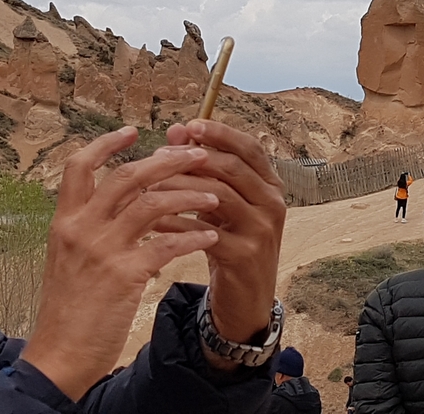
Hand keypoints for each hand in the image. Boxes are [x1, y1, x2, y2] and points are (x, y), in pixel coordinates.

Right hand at [21, 128, 220, 400]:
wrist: (61, 353)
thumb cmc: (73, 304)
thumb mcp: (74, 256)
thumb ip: (97, 224)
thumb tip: (133, 196)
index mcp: (66, 220)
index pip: (78, 167)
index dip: (105, 144)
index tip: (133, 130)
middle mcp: (80, 228)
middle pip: (127, 176)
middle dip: (168, 160)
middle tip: (200, 154)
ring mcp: (101, 250)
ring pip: (152, 203)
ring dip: (189, 195)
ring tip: (216, 197)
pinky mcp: (123, 276)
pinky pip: (167, 245)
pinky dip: (193, 237)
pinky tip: (211, 237)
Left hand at [156, 120, 285, 350]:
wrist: (248, 298)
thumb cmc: (232, 241)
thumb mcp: (222, 202)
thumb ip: (202, 167)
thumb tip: (177, 130)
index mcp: (270, 185)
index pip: (249, 148)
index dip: (220, 133)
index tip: (189, 125)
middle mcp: (272, 202)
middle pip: (234, 168)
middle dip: (194, 158)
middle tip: (160, 155)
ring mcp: (262, 229)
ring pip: (219, 196)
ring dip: (181, 187)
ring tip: (150, 185)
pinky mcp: (245, 255)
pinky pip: (206, 232)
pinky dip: (178, 224)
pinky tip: (154, 222)